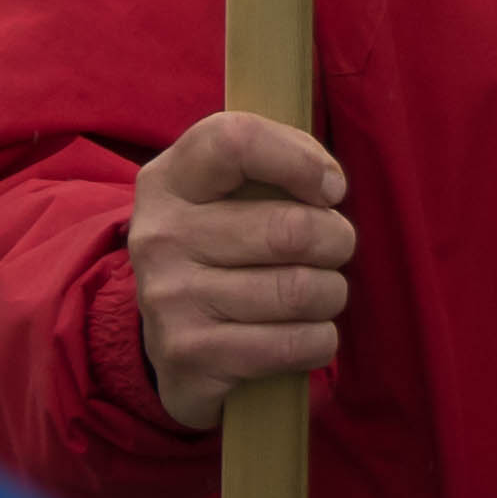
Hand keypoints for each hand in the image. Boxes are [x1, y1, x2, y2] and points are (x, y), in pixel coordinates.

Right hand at [129, 110, 353, 431]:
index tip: (331, 188)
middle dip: (336, 240)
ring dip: (330, 294)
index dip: (300, 159)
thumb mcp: (225, 195)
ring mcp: (170, 299)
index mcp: (168, 180)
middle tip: (334, 248)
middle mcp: (160, 235)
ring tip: (318, 293)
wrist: (173, 344)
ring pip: (299, 290)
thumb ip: (273, 167)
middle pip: (290, 229)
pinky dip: (319, 340)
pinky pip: (294, 344)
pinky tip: (305, 335)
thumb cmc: (222, 251)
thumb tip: (329, 185)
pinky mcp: (190, 356)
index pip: (236, 141)